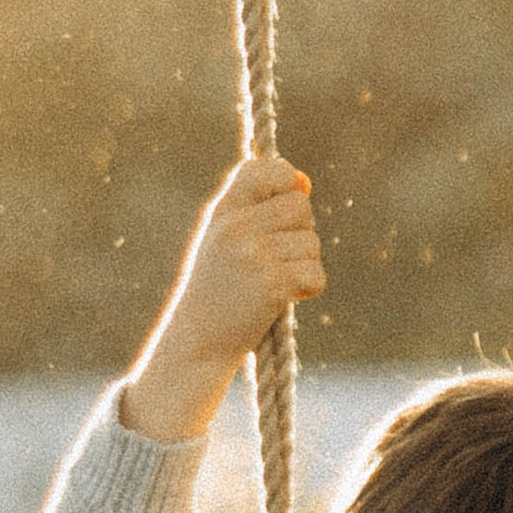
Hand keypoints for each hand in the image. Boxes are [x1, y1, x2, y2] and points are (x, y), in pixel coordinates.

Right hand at [119, 154, 323, 443]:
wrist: (196, 344)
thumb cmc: (216, 291)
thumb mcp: (224, 240)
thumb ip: (258, 209)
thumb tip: (304, 182)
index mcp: (221, 211)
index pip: (263, 168)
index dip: (286, 179)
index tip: (288, 200)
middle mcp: (235, 228)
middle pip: (301, 206)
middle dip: (301, 231)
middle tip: (278, 257)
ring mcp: (253, 257)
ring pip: (312, 242)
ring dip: (305, 264)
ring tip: (275, 283)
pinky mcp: (272, 286)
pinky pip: (316, 274)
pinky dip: (310, 288)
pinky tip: (287, 297)